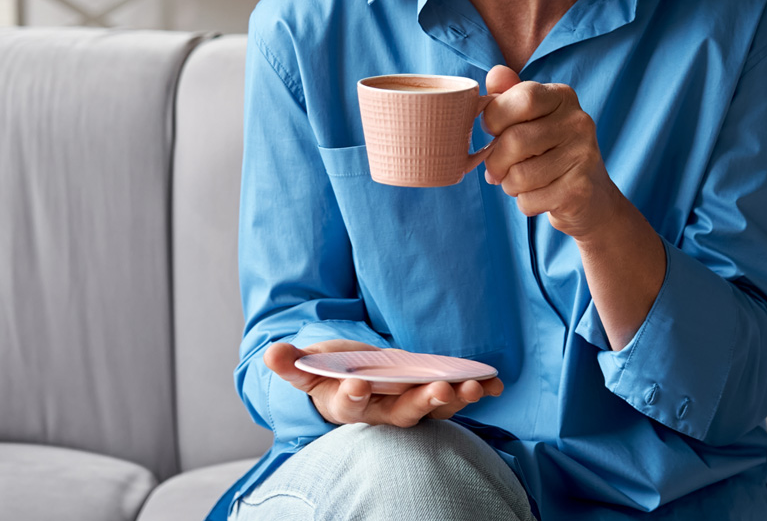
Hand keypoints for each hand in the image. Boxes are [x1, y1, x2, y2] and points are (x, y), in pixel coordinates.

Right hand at [263, 340, 503, 426]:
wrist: (351, 382)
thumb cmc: (329, 373)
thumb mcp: (308, 367)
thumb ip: (292, 363)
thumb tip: (270, 353)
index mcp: (348, 405)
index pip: (350, 406)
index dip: (354, 397)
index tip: (360, 385)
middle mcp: (382, 412)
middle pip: (402, 413)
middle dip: (421, 403)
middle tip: (439, 390)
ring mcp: (409, 405)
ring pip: (433, 408)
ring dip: (455, 399)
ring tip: (474, 387)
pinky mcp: (429, 395)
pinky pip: (454, 396)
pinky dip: (475, 391)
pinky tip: (495, 383)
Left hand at [482, 64, 622, 239]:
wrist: (591, 197)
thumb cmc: (549, 152)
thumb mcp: (531, 119)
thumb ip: (509, 95)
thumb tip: (495, 73)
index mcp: (563, 97)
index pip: (521, 98)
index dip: (495, 118)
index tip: (494, 131)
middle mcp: (579, 122)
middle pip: (514, 140)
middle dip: (495, 161)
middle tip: (498, 169)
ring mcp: (583, 156)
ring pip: (519, 175)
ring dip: (509, 185)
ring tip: (520, 182)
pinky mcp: (580, 190)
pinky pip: (529, 200)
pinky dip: (524, 202)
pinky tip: (539, 196)